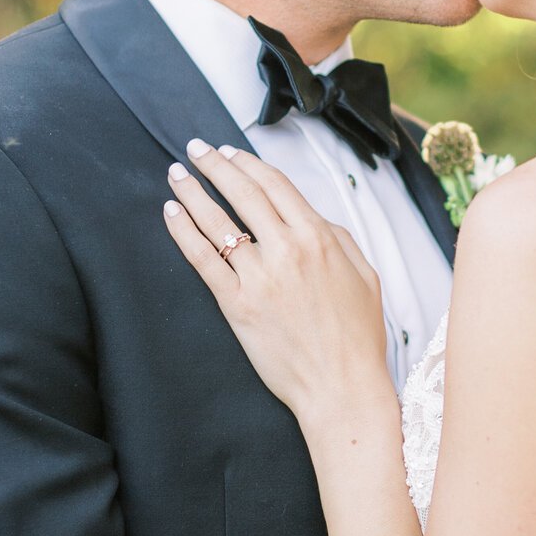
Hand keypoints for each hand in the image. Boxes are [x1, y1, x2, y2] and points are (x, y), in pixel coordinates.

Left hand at [163, 139, 393, 424]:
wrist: (341, 386)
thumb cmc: (357, 335)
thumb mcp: (364, 275)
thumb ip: (337, 238)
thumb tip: (310, 216)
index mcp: (319, 238)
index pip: (275, 185)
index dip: (248, 163)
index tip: (230, 152)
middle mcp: (287, 250)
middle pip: (243, 193)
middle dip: (215, 165)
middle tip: (196, 148)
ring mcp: (259, 277)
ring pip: (217, 222)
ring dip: (193, 192)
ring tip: (176, 174)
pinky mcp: (237, 305)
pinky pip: (202, 259)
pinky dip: (183, 232)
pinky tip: (171, 213)